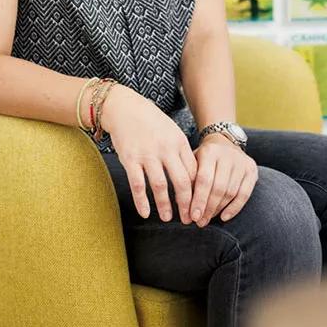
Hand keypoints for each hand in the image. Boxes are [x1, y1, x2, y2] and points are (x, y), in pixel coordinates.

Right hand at [102, 85, 198, 224]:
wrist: (126, 108)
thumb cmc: (152, 123)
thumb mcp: (173, 133)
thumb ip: (181, 153)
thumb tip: (192, 177)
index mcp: (180, 143)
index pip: (194, 173)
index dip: (199, 192)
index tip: (201, 205)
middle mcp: (166, 150)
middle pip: (181, 182)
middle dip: (187, 203)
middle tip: (189, 219)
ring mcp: (147, 155)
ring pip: (160, 186)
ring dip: (165, 205)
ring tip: (169, 219)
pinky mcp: (130, 159)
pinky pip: (138, 184)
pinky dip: (142, 201)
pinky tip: (146, 213)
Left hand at [190, 134, 257, 225]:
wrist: (224, 143)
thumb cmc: (203, 159)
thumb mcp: (193, 162)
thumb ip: (188, 180)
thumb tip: (182, 206)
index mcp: (210, 151)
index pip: (204, 180)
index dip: (198, 200)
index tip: (192, 217)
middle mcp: (228, 155)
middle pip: (218, 188)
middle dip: (208, 208)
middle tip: (200, 222)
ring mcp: (242, 162)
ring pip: (231, 192)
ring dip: (218, 209)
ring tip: (208, 219)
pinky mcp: (252, 169)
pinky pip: (245, 193)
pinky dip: (235, 208)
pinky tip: (224, 217)